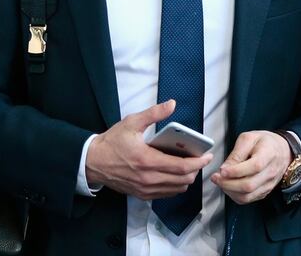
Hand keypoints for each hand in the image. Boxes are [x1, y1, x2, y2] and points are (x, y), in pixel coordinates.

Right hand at [85, 100, 213, 200]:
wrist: (93, 162)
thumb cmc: (112, 142)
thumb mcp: (132, 122)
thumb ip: (154, 113)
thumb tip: (171, 104)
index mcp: (148, 160)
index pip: (182, 167)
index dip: (199, 162)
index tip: (207, 155)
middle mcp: (148, 178)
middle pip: (184, 180)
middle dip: (196, 170)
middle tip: (199, 159)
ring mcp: (145, 189)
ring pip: (177, 189)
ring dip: (186, 178)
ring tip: (188, 165)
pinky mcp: (142, 194)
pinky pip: (166, 193)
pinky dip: (175, 185)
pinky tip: (174, 174)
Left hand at [211, 131, 290, 204]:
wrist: (282, 151)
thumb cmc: (265, 143)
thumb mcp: (249, 138)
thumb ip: (237, 153)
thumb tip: (225, 168)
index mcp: (268, 155)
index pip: (254, 167)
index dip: (236, 171)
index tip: (222, 170)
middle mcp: (270, 172)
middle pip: (249, 185)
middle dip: (228, 183)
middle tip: (216, 177)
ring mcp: (268, 184)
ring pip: (247, 196)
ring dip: (230, 191)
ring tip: (220, 182)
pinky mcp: (264, 192)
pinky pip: (248, 199)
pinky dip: (235, 196)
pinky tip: (229, 187)